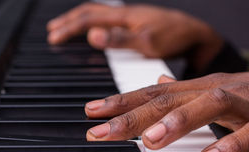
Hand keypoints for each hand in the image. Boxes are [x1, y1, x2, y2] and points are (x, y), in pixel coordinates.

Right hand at [47, 3, 222, 71]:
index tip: (53, 37)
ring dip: (80, 21)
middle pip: (89, 12)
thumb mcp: (146, 42)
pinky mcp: (136, 24)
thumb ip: (119, 39)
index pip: (88, 18)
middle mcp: (125, 14)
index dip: (69, 27)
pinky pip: (108, 20)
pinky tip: (95, 31)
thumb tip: (92, 36)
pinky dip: (94, 24)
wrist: (195, 35)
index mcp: (124, 17)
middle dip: (68, 21)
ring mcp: (130, 18)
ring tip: (67, 29)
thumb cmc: (174, 38)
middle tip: (52, 30)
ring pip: (98, 15)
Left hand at [84, 72, 248, 151]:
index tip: (92, 112)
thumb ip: (188, 91)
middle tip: (100, 130)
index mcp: (206, 87)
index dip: (122, 101)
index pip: (156, 91)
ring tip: (149, 141)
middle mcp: (222, 92)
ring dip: (178, 123)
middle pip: (171, 99)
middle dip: (132, 114)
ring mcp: (248, 107)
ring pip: (210, 106)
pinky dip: (230, 146)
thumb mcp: (223, 92)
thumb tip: (159, 81)